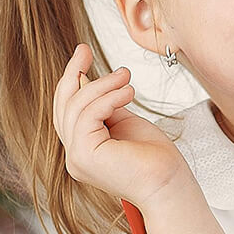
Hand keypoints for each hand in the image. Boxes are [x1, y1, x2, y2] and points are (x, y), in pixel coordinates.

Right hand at [51, 44, 191, 208]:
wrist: (170, 184)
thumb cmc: (156, 159)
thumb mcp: (125, 123)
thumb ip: (107, 107)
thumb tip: (98, 82)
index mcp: (83, 149)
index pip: (67, 109)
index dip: (71, 79)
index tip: (81, 53)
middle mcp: (75, 155)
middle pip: (63, 106)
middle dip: (72, 73)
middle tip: (84, 49)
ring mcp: (77, 158)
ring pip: (76, 107)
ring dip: (102, 85)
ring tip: (126, 77)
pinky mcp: (84, 156)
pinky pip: (87, 115)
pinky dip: (107, 98)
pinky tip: (128, 92)